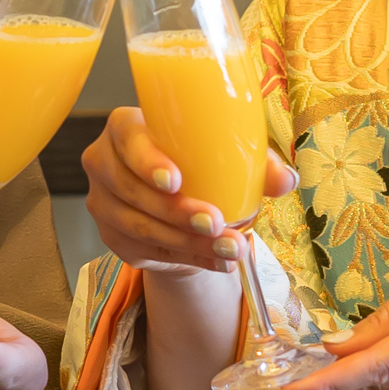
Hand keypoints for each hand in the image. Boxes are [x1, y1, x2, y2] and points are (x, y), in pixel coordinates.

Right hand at [82, 105, 296, 273]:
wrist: (179, 206)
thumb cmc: (199, 165)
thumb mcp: (228, 157)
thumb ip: (256, 163)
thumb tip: (285, 179)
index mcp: (126, 128)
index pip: (126, 138)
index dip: (146, 160)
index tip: (176, 180)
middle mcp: (105, 163)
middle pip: (132, 189)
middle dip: (175, 211)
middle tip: (215, 222)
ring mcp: (103, 204)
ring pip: (139, 226)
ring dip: (187, 241)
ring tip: (229, 247)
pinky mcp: (113, 238)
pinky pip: (148, 252)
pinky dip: (188, 258)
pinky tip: (217, 261)